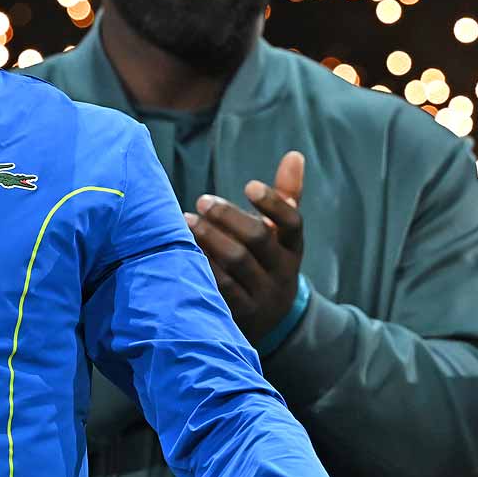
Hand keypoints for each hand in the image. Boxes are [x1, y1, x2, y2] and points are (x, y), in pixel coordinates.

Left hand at [184, 151, 305, 341]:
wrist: (270, 322)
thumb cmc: (268, 262)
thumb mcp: (282, 236)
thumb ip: (286, 195)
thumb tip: (294, 154)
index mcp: (292, 249)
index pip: (292, 223)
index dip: (273, 204)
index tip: (250, 185)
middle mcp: (281, 274)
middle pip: (258, 241)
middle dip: (228, 218)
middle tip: (203, 201)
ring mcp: (261, 297)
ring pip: (235, 265)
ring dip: (209, 240)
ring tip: (185, 221)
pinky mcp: (239, 316)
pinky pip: (219, 291)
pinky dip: (202, 268)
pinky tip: (182, 251)